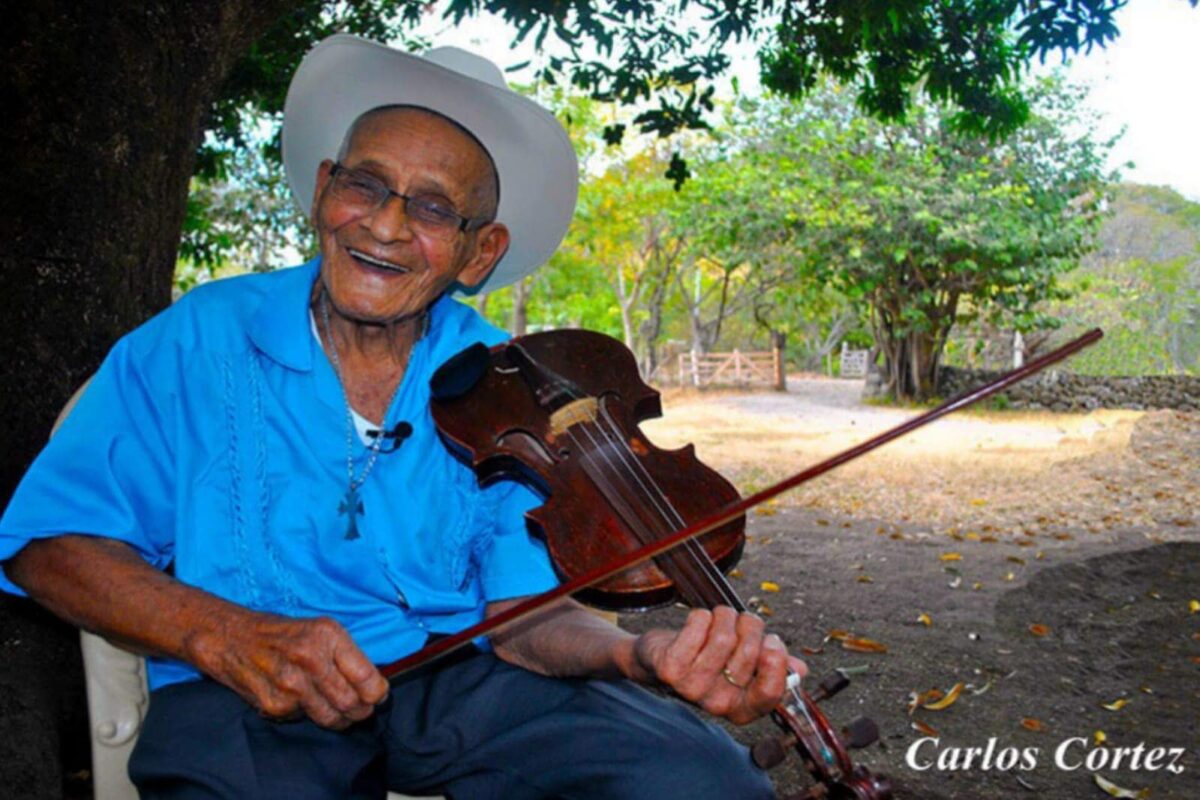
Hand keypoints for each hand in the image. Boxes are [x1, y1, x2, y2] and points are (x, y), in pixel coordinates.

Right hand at [187, 610, 388, 729]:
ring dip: (339, 719)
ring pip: (332, 718)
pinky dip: (307, 715)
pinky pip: (304, 719)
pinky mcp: (274, 704)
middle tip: (360, 709)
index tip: (378, 697)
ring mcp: (291, 684)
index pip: (368, 678)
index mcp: (328, 636)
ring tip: (335, 708)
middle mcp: (311, 658)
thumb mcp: (320, 630)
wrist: (230, 637)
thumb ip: (348, 655)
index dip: (378, 694)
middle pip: (352, 704)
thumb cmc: (281, 634)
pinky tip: (301, 700)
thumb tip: (375, 686)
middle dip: (361, 711)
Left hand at [632, 606, 806, 724]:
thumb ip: (773, 668)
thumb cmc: (708, 660)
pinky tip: (697, 623)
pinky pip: (700, 625)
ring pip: (724, 636)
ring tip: (718, 619)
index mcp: (743, 709)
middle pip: (751, 651)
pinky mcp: (671, 668)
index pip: (772, 692)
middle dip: (748, 626)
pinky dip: (702, 614)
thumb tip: (799, 670)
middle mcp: (719, 704)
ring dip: (724, 616)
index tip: (771, 642)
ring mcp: (693, 688)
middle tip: (738, 624)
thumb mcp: (743, 668)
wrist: (658, 661)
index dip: (776, 660)